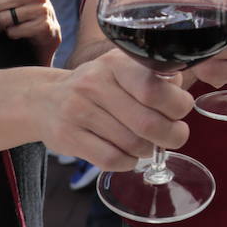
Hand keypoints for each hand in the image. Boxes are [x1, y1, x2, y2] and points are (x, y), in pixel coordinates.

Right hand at [39, 48, 193, 170]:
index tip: (180, 112)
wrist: (45, 99)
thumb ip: (156, 78)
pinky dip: (128, 163)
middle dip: (171, 136)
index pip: (155, 88)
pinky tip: (128, 156)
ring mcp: (78, 110)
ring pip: (132, 145)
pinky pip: (112, 160)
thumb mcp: (123, 69)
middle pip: (148, 123)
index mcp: (116, 63)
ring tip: (147, 144)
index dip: (177, 105)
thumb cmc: (98, 86)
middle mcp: (95, 83)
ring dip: (148, 150)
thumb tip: (181, 96)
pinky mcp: (68, 137)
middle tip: (174, 136)